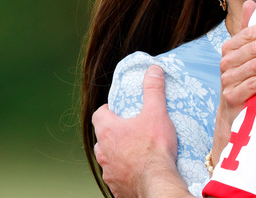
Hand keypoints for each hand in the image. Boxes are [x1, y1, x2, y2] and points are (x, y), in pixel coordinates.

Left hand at [92, 65, 185, 196]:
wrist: (155, 182)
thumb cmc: (153, 148)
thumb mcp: (156, 112)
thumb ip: (153, 90)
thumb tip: (152, 69)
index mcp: (108, 130)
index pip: (99, 114)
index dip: (109, 110)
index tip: (120, 109)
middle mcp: (103, 151)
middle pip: (103, 137)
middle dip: (115, 133)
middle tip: (133, 130)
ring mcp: (108, 170)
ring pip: (109, 158)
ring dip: (119, 154)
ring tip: (138, 151)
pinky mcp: (116, 186)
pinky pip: (117, 176)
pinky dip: (125, 172)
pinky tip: (139, 170)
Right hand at [210, 0, 255, 166]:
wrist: (234, 112)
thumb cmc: (246, 77)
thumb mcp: (247, 53)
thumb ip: (249, 30)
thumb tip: (250, 2)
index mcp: (230, 47)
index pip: (250, 32)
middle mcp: (226, 61)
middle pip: (255, 48)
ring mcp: (227, 79)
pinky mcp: (232, 96)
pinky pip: (254, 84)